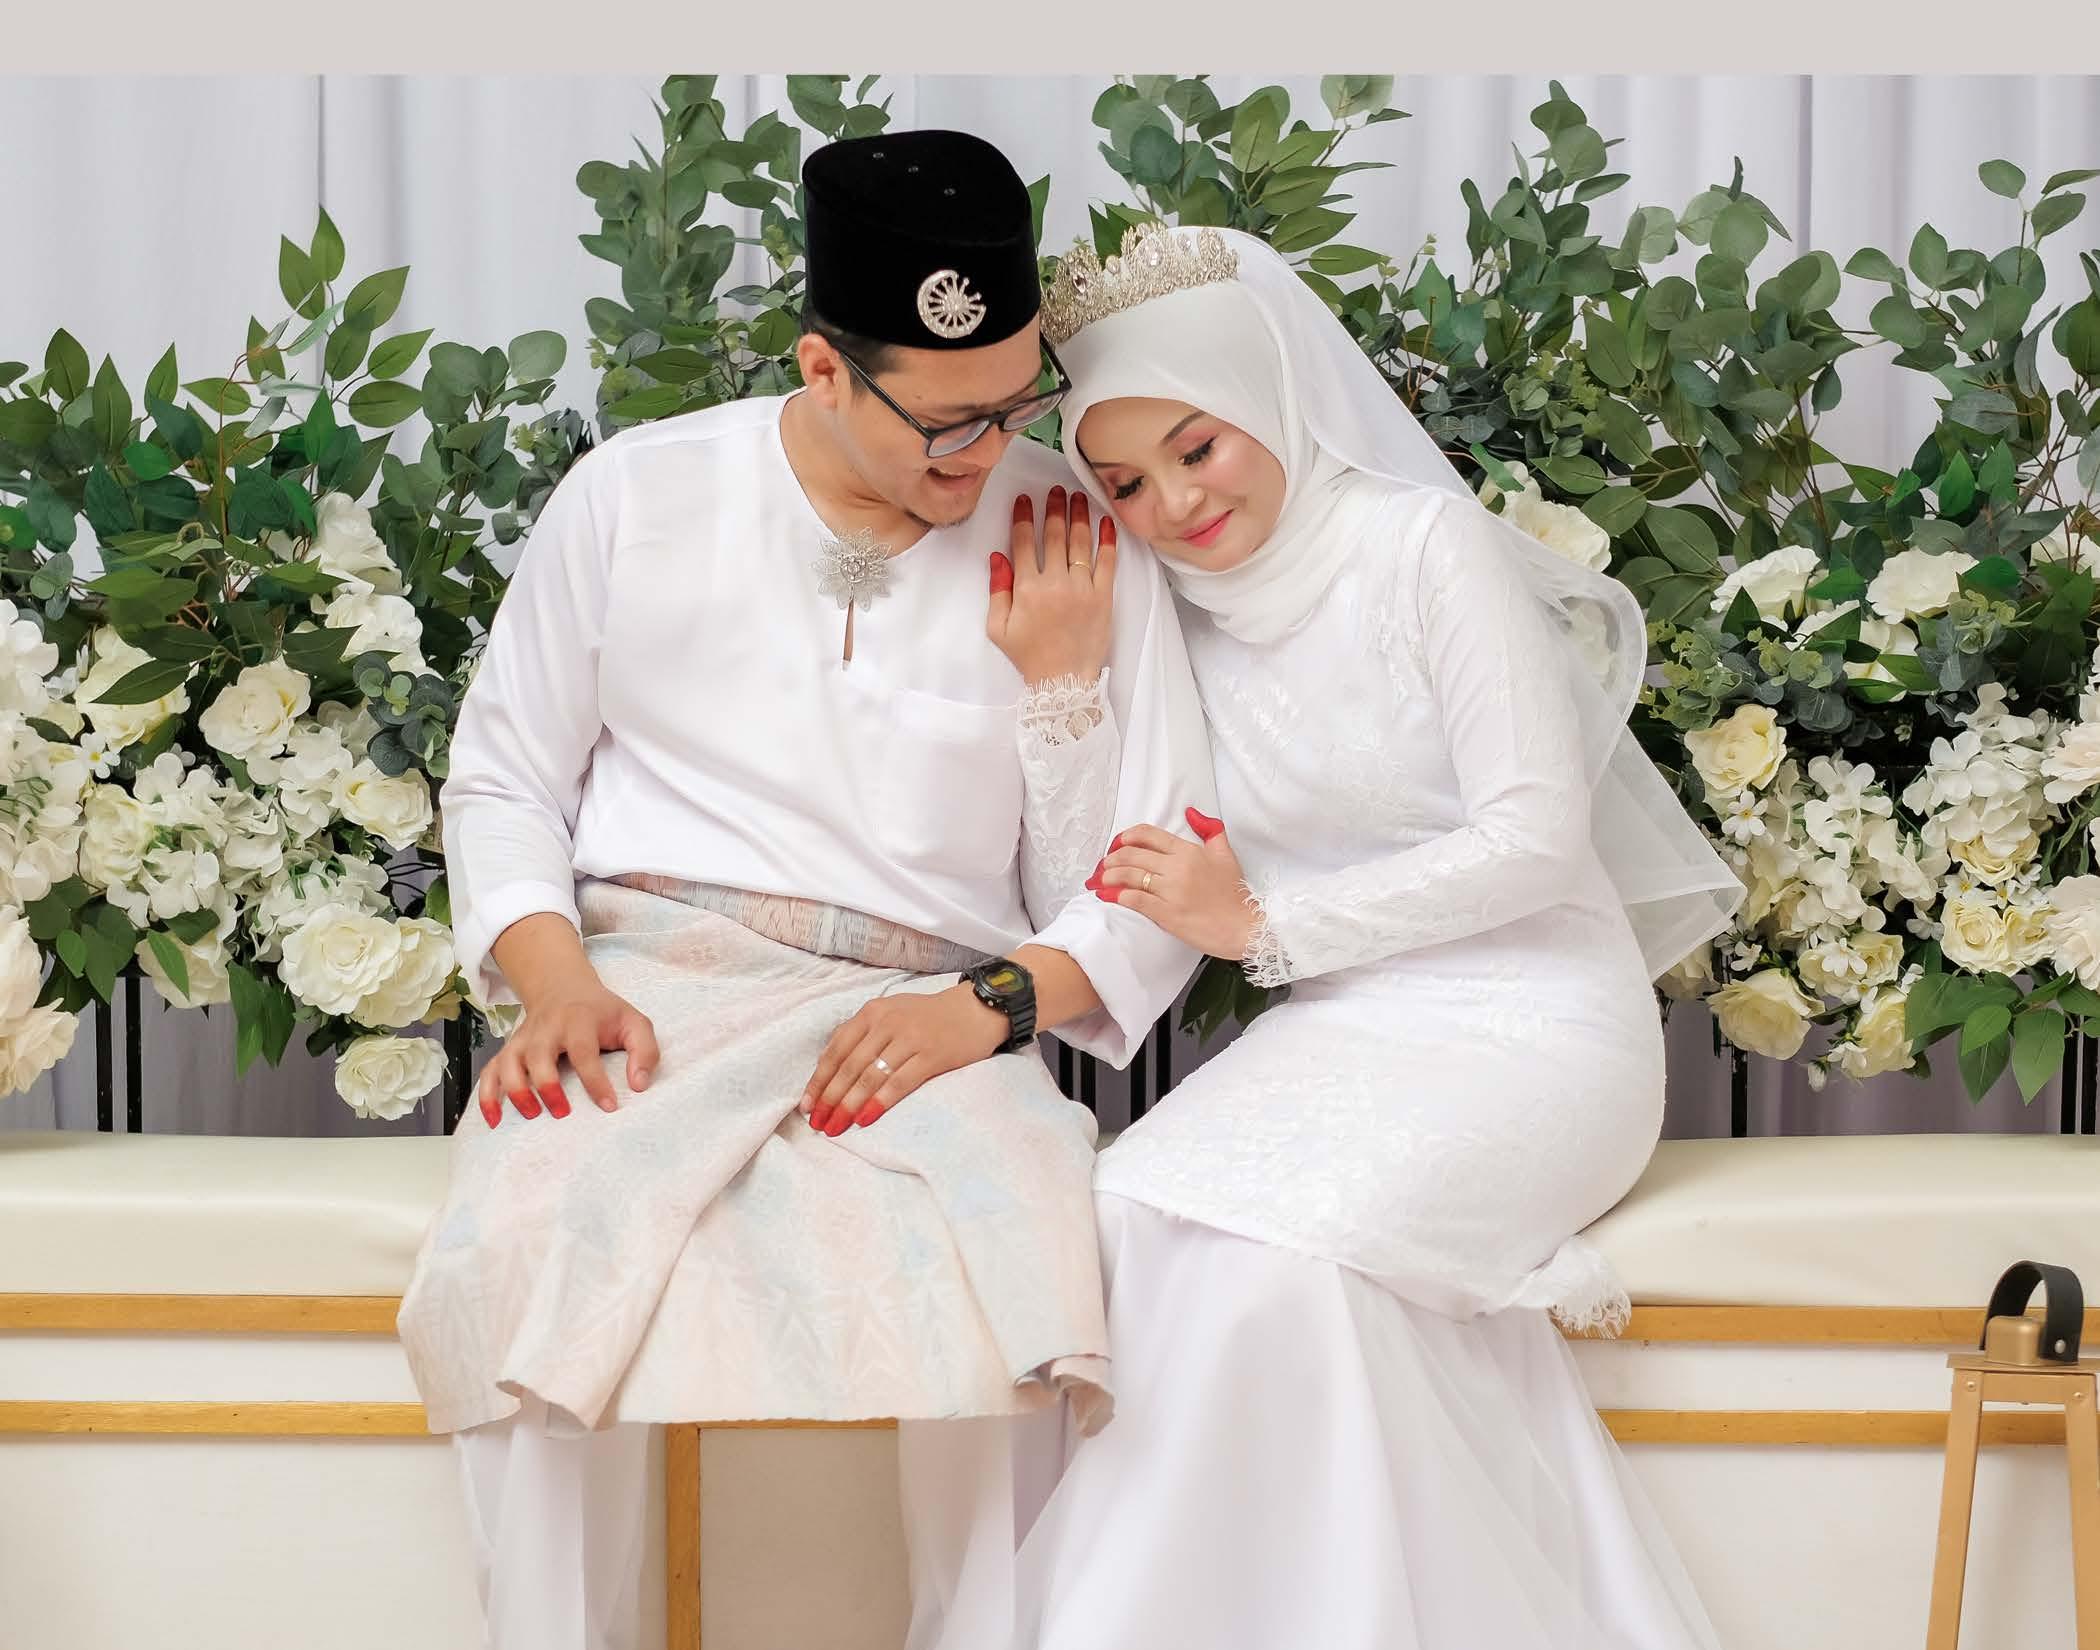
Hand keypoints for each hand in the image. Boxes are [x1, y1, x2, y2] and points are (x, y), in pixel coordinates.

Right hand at [475, 975, 659, 1126]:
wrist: (563, 988)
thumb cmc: (602, 1013)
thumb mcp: (633, 1022)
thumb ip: (645, 1051)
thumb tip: (639, 1085)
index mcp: (578, 1021)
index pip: (584, 1052)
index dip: (596, 1081)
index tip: (608, 1106)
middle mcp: (546, 1029)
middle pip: (538, 1056)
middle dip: (547, 1086)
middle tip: (562, 1112)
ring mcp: (524, 1040)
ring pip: (508, 1063)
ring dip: (515, 1091)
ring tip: (531, 1115)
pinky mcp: (509, 1050)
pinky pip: (490, 1071)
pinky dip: (487, 1095)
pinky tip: (495, 1119)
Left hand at [802, 983, 1008, 1135]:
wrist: (977, 1009)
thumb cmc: (929, 1017)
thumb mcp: (890, 1013)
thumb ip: (862, 1034)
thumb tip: (830, 1068)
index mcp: (871, 1013)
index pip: (836, 1050)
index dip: (819, 1081)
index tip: (807, 1106)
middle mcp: (886, 1023)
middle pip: (849, 1066)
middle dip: (830, 1099)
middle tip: (819, 1124)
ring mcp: (909, 1038)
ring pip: (870, 1076)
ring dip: (849, 1105)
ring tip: (837, 1127)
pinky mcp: (931, 1055)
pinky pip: (899, 1082)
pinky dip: (879, 1102)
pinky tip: (865, 1118)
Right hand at [987, 487, 1116, 686]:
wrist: (1063, 682)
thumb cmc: (1028, 656)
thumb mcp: (998, 627)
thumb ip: (997, 590)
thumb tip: (997, 556)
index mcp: (1026, 588)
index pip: (1025, 542)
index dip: (1025, 517)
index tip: (1025, 499)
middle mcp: (1055, 583)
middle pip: (1055, 535)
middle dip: (1054, 508)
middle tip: (1055, 490)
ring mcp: (1082, 588)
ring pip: (1080, 542)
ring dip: (1079, 515)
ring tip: (1078, 497)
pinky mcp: (1103, 597)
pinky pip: (1107, 562)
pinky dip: (1108, 539)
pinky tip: (1106, 521)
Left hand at [1089, 807, 1256, 960]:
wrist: (1244, 927)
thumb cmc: (1235, 894)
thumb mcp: (1226, 854)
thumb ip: (1210, 829)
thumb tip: (1191, 812)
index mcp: (1189, 851)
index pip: (1148, 835)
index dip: (1126, 837)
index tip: (1116, 844)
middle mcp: (1178, 867)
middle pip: (1132, 855)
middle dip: (1111, 858)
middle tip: (1103, 865)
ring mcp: (1171, 891)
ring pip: (1129, 876)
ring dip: (1108, 876)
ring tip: (1099, 879)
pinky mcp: (1167, 914)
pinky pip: (1135, 900)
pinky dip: (1116, 895)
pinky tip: (1106, 895)